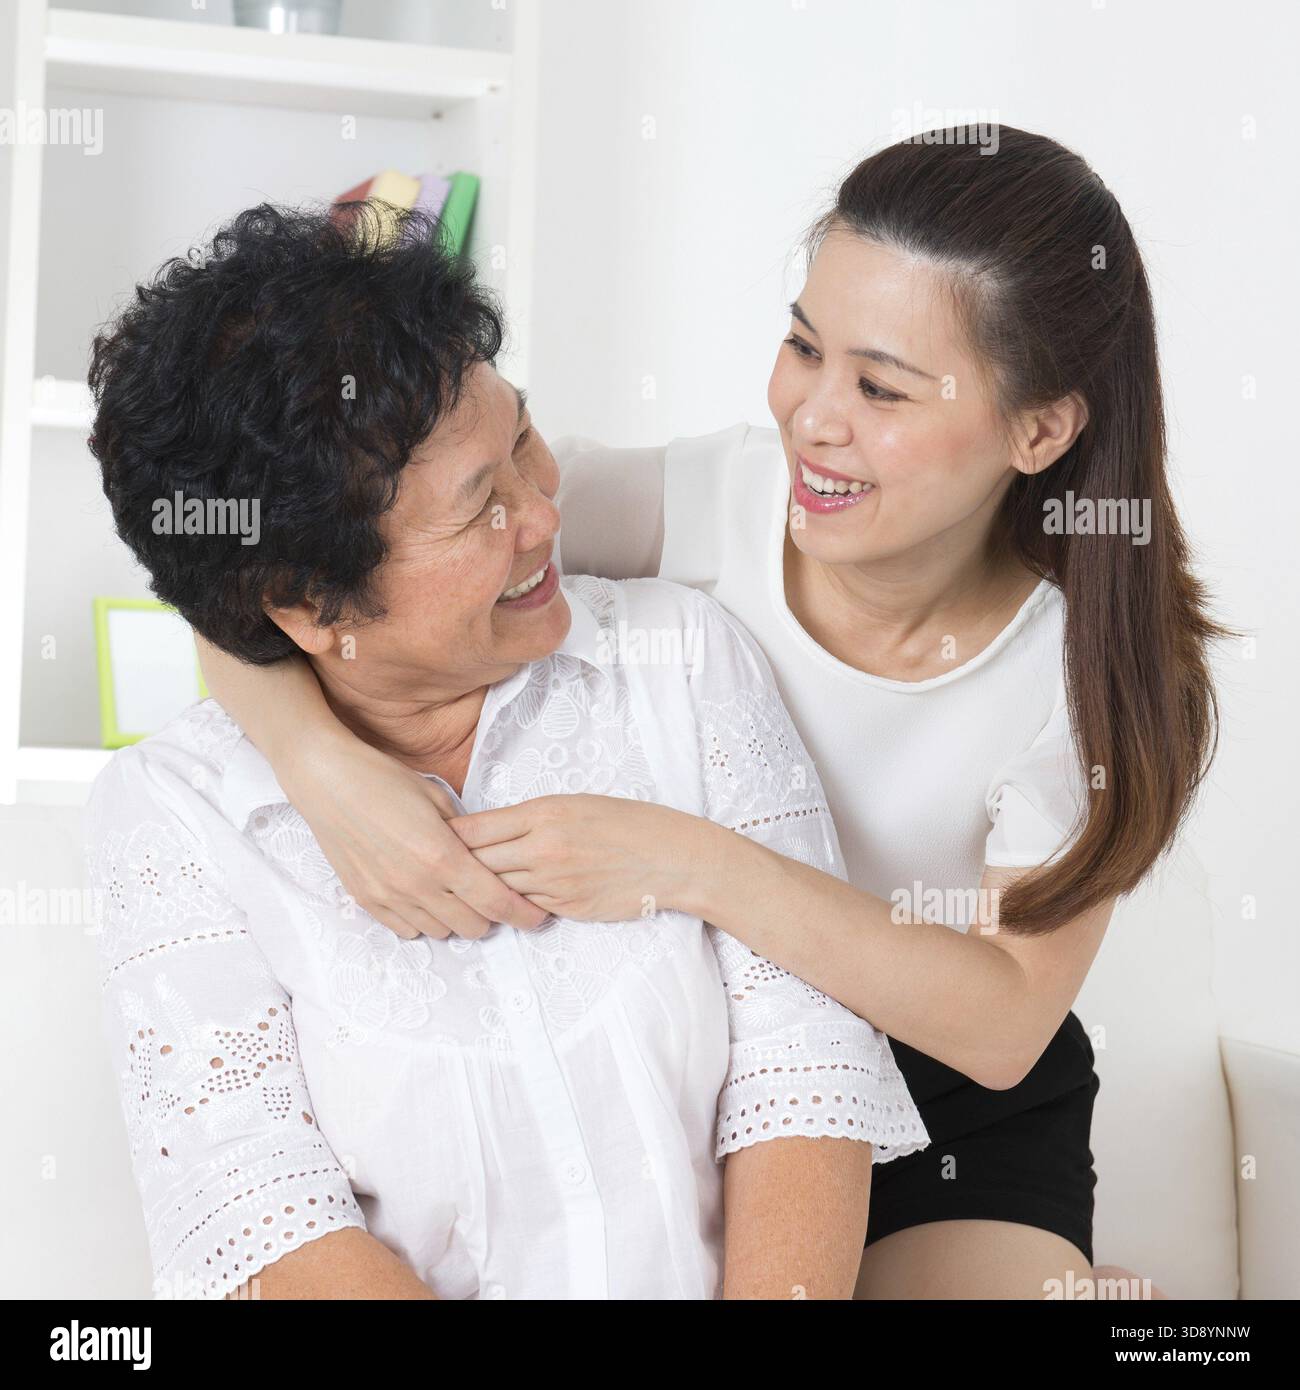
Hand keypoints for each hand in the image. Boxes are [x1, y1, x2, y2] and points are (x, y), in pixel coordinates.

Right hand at [280, 730, 549, 938]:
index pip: (495, 902)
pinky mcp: (367, 899)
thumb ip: (468, 835)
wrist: (327, 781)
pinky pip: (407, 929)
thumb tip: (490, 857)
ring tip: (454, 891)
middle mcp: (417, 884)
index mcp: (442, 856)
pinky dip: (423, 919)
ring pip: (440, 931)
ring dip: (455, 917)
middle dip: (489, 914)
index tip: (537, 916)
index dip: (522, 914)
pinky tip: (424, 894)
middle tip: (492, 895)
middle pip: (472, 926)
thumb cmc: (385, 780)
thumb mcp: (439, 799)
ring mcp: (389, 896)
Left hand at [448, 794, 712, 922]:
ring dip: (478, 892)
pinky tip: (503, 904)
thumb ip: (534, 818)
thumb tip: (494, 832)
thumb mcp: (578, 805)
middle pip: (474, 861)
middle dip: (453, 868)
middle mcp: (542, 846)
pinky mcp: (564, 907)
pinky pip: (524, 907)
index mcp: (543, 811)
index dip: (447, 837)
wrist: (673, 857)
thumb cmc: (630, 824)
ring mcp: (552, 880)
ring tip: (458, 893)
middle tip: (432, 873)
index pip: (473, 828)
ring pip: (494, 889)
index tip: (431, 840)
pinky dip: (511, 905)